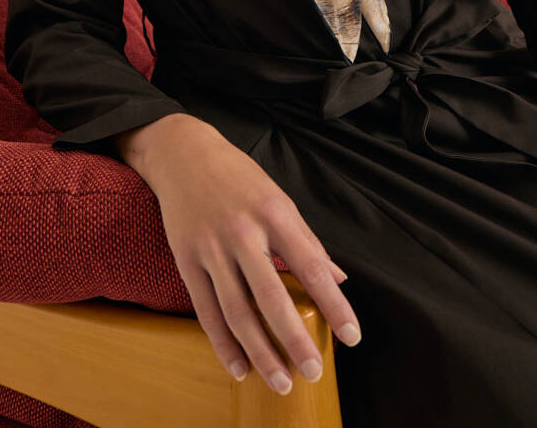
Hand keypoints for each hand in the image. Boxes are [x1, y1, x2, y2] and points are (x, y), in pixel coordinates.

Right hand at [146, 117, 361, 393]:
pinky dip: (223, 344)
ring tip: (281, 382)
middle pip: (272, 297)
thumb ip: (308, 241)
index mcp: (274, 214)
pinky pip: (206, 310)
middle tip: (313, 372)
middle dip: (295, 340)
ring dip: (260, 352)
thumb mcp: (279, 198)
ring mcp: (211, 247)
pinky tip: (239, 368)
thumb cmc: (239, 177)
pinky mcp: (185, 259)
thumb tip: (338, 279)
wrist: (184, 154)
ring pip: (237, 311)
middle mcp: (243, 232)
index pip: (312, 267)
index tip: (352, 336)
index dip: (335, 305)